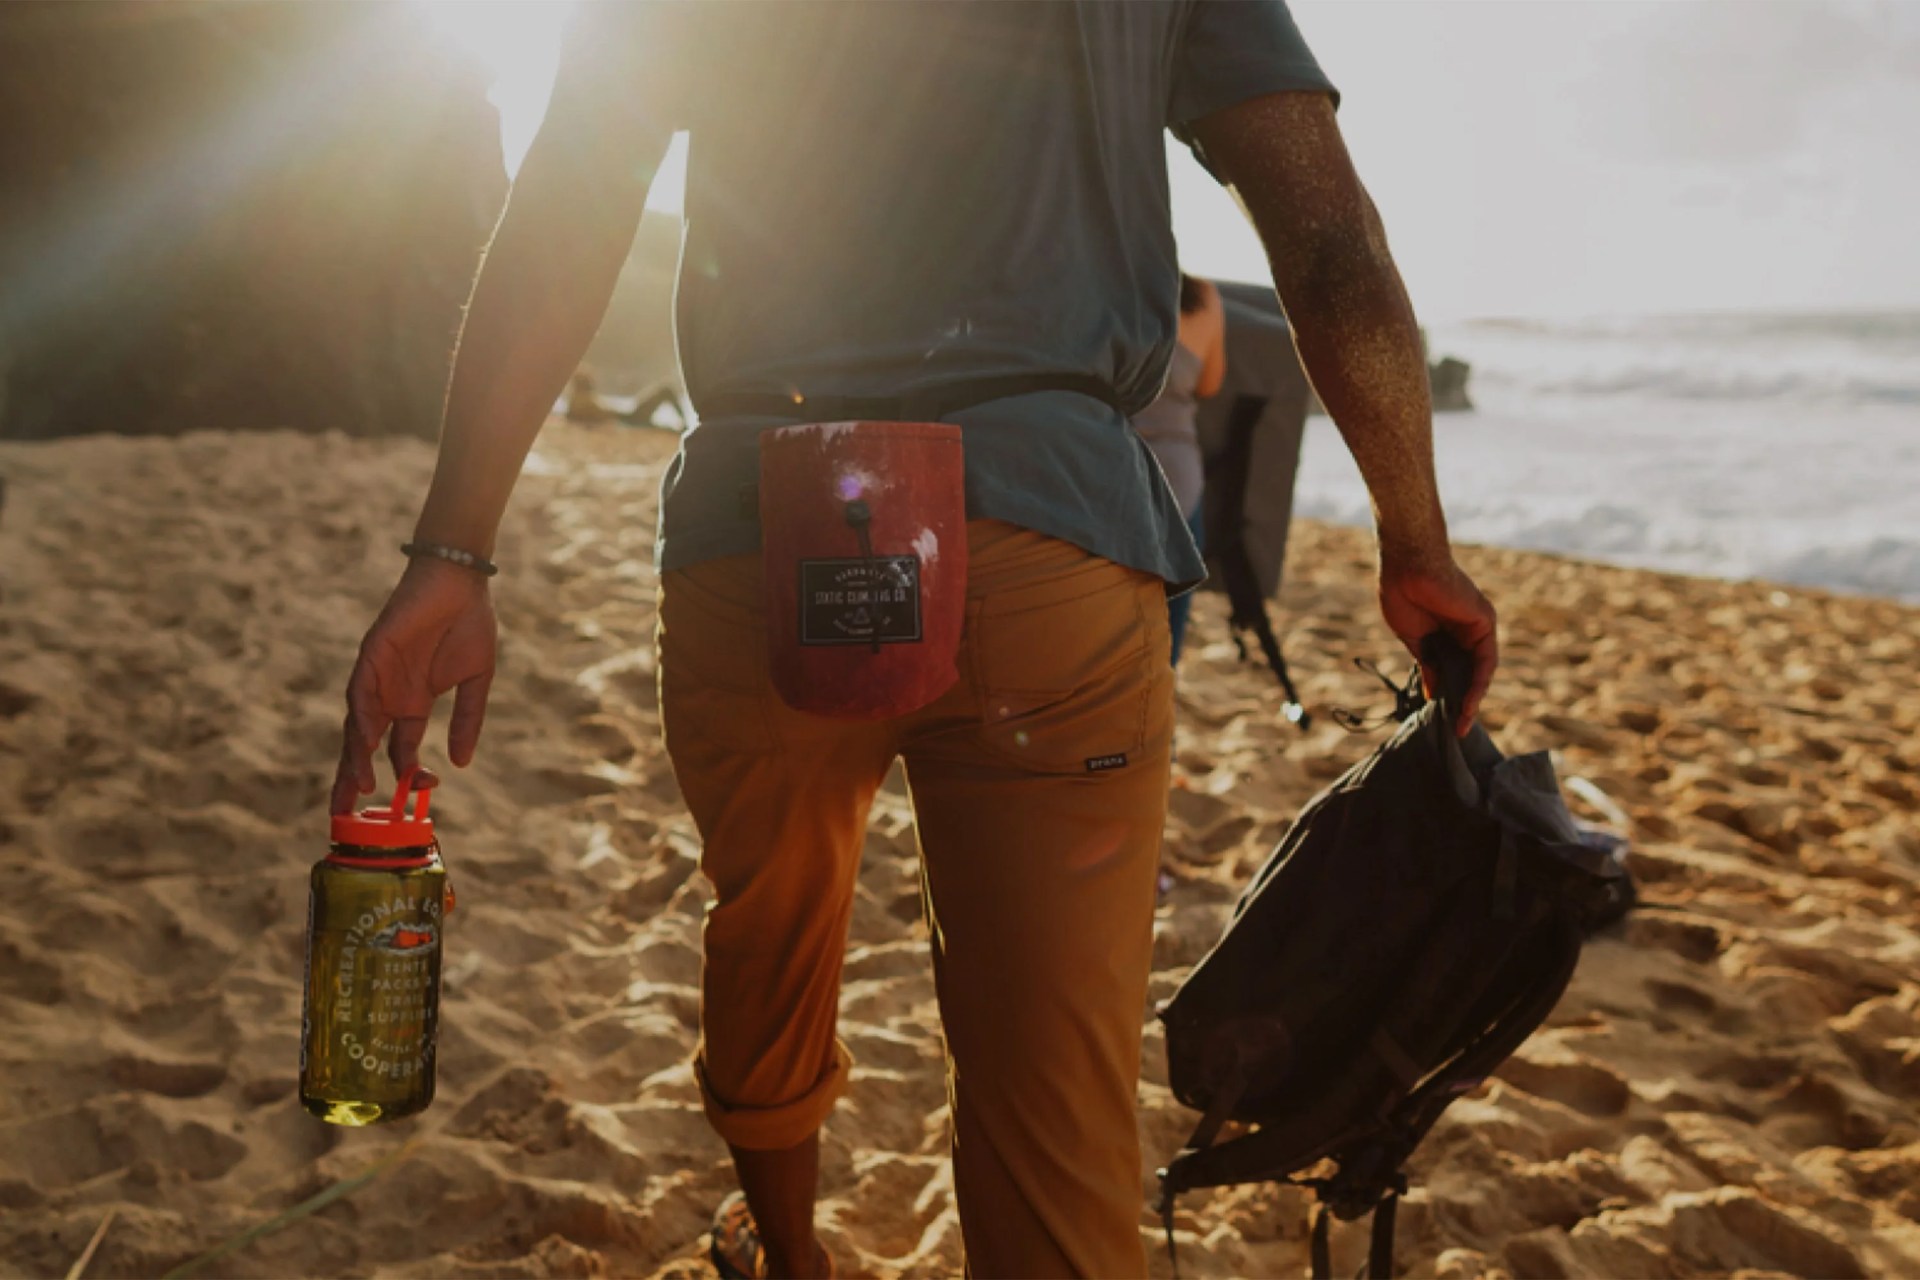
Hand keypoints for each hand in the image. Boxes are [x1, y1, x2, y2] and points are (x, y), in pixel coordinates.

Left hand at [331, 558, 496, 813]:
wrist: (460, 580)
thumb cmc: (470, 622)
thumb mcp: (476, 681)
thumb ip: (467, 720)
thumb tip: (461, 761)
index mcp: (414, 703)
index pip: (403, 749)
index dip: (409, 773)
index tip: (425, 790)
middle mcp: (391, 696)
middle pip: (366, 746)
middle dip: (356, 778)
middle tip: (346, 814)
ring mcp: (378, 677)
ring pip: (358, 726)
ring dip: (355, 757)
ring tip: (358, 788)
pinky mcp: (372, 656)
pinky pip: (361, 694)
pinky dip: (361, 721)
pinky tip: (365, 745)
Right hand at [1377, 545, 1497, 733]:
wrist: (1407, 564)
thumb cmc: (1402, 593)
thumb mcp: (1414, 638)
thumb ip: (1427, 663)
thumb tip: (1434, 690)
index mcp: (1447, 631)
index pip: (1453, 668)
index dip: (1449, 693)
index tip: (1442, 716)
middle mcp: (1466, 630)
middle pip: (1468, 672)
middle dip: (1462, 701)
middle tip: (1456, 728)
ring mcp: (1477, 626)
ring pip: (1479, 670)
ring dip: (1472, 698)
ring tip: (1462, 723)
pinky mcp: (1485, 623)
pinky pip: (1486, 661)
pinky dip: (1478, 684)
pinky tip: (1468, 703)